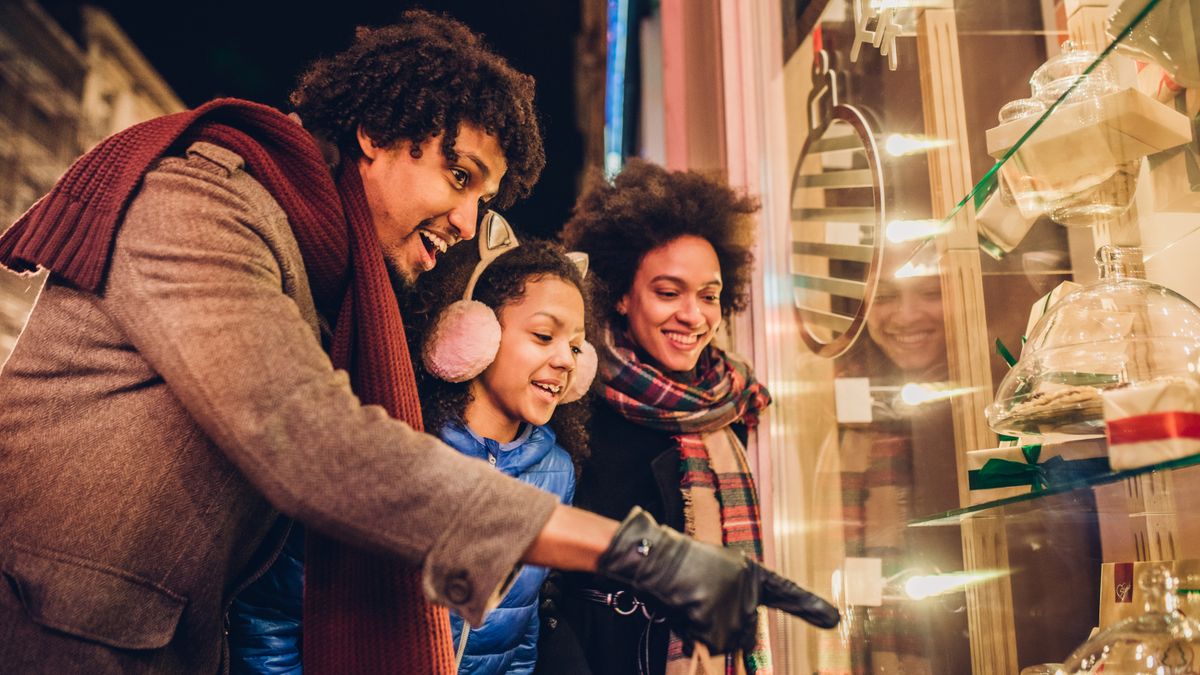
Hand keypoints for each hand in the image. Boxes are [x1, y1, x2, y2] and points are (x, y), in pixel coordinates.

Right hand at [595, 507, 838, 653]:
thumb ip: (735, 595)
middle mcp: (750, 593)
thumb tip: (738, 630)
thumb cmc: (683, 563)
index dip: (809, 606)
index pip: (786, 593)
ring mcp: (735, 610)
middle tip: (701, 600)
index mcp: (752, 573)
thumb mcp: (719, 571)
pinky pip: (707, 643)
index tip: (834, 619)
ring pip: (727, 641)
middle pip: (746, 631)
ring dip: (707, 631)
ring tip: (692, 602)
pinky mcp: (716, 624)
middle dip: (724, 627)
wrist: (660, 560)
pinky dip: (694, 633)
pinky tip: (686, 609)